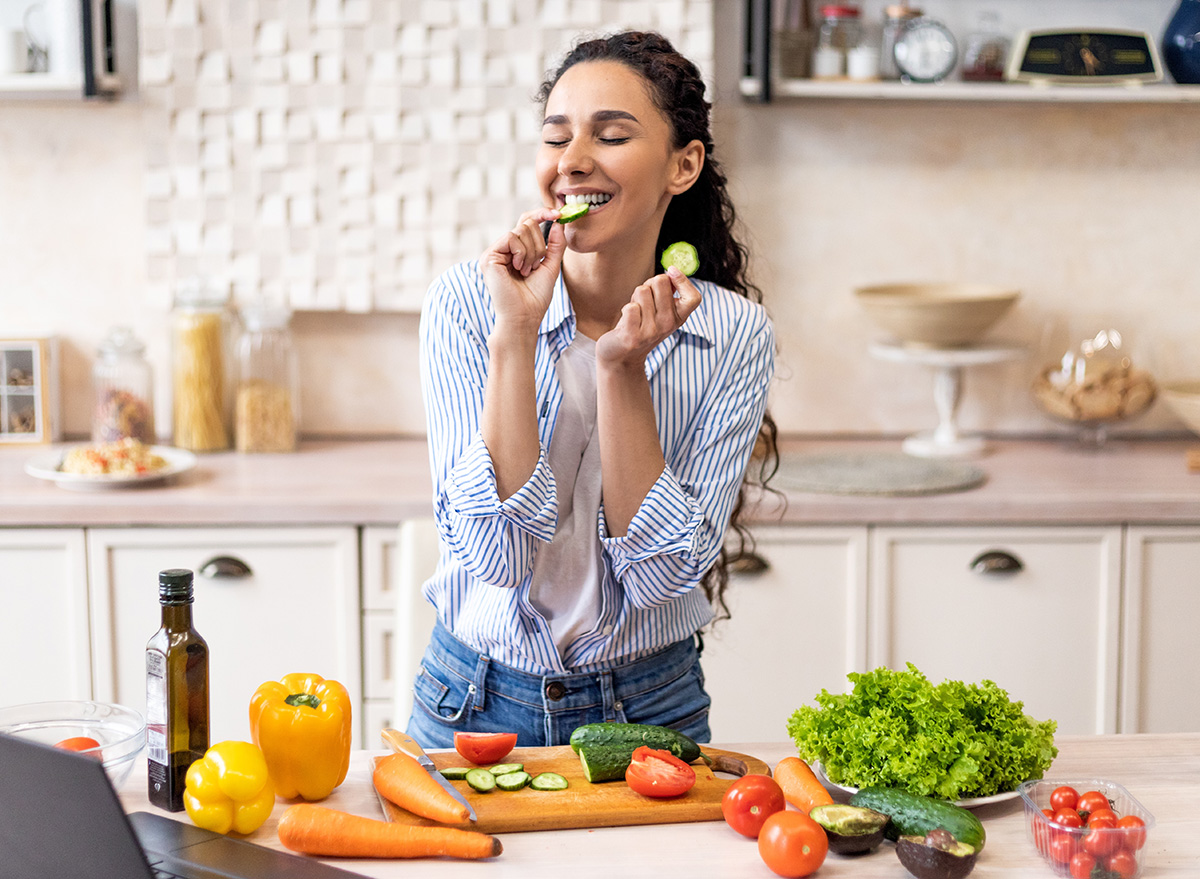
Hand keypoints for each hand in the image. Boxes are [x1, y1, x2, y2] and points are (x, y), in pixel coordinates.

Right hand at [479, 208, 565, 334]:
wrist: (524, 317)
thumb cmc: (535, 297)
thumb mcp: (550, 266)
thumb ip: (555, 244)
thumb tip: (559, 222)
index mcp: (515, 251)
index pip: (527, 222)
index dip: (541, 214)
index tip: (558, 214)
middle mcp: (503, 249)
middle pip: (527, 224)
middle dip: (539, 245)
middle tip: (534, 267)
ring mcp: (494, 252)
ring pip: (521, 230)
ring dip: (532, 252)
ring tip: (526, 272)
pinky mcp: (489, 256)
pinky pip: (511, 237)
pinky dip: (521, 253)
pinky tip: (518, 269)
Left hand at [595, 265, 701, 368]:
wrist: (622, 355)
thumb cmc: (640, 324)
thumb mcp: (659, 310)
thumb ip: (666, 291)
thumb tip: (670, 272)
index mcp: (679, 317)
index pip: (694, 298)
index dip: (683, 280)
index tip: (671, 271)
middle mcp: (668, 324)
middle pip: (661, 282)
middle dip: (649, 283)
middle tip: (644, 300)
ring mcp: (652, 332)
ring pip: (642, 290)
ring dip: (635, 298)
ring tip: (635, 313)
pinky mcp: (633, 337)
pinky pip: (631, 307)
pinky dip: (625, 309)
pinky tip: (626, 322)